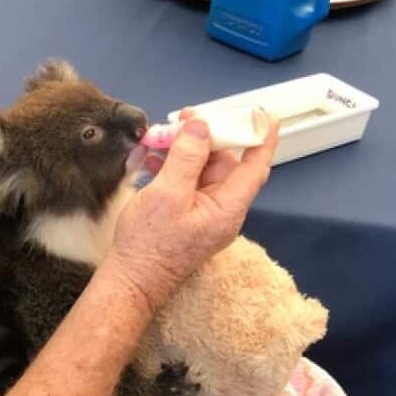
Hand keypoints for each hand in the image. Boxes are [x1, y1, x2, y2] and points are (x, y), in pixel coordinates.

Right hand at [106, 109, 278, 313]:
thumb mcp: (167, 194)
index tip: (264, 114)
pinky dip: (176, 167)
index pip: (255, 166)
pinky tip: (156, 157)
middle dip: (209, 137)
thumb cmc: (149, 243)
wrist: (131, 281)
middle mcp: (222, 210)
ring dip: (187, 151)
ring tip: (163, 135)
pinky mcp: (188, 216)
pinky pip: (189, 183)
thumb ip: (187, 158)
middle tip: (186, 117)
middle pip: (227, 164)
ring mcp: (205, 214)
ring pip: (205, 171)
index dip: (261, 138)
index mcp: (227, 207)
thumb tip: (201, 126)